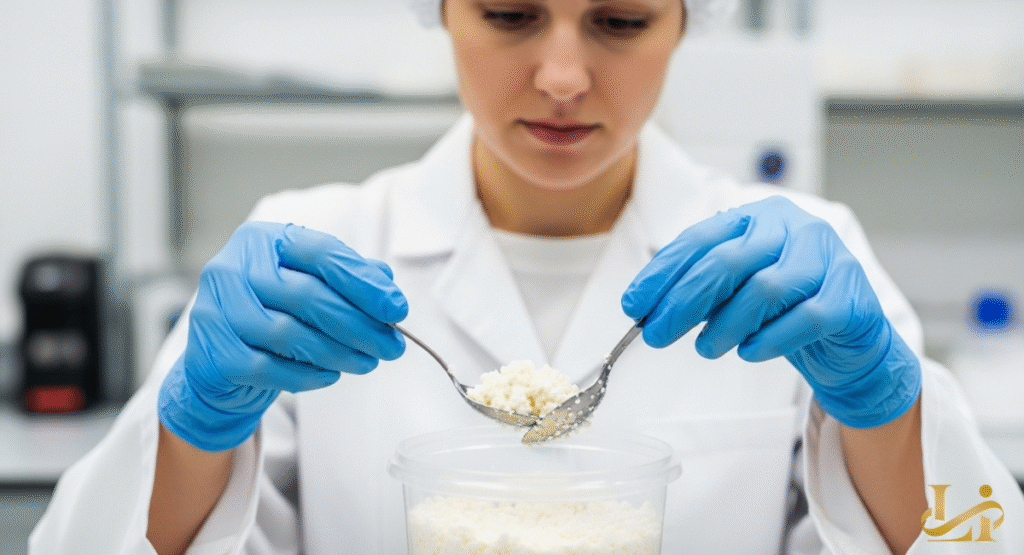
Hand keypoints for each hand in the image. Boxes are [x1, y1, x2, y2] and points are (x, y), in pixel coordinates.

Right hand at [158, 222, 407, 450]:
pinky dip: (306, 375)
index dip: (363, 282)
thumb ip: (345, 279)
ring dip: (338, 353)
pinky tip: (331, 375)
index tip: (397, 309)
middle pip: (307, 295)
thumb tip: (386, 282)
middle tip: (392, 346)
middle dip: (358, 325)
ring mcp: (215, 309)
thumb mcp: (309, 286)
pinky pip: (268, 367)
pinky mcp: (212, 351)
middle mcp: (232, 267)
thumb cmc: (271, 314)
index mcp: (262, 240)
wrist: (216, 361)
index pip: (321, 253)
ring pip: (288, 334)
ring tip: (367, 362)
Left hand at [621, 196, 920, 427]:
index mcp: (761, 216)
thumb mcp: (737, 289)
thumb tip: (646, 308)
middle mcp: (796, 228)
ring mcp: (828, 259)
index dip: (663, 274)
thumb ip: (700, 288)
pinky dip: (769, 339)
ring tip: (706, 348)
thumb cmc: (785, 309)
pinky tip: (749, 352)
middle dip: (683, 302)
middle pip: (728, 262)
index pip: (701, 239)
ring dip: (725, 325)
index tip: (633, 306)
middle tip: (656, 335)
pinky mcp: (849, 297)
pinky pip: (803, 318)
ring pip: (764, 289)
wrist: (851, 341)